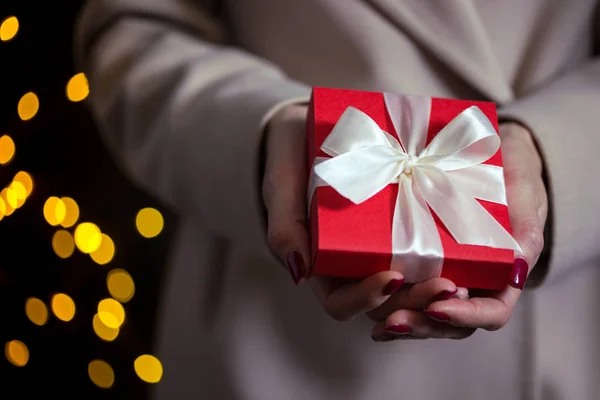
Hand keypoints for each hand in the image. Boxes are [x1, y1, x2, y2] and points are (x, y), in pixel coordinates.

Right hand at [262, 104, 466, 320]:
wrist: (317, 121)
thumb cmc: (292, 152)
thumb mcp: (281, 182)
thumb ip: (283, 224)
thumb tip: (298, 272)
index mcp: (322, 261)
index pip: (341, 302)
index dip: (366, 298)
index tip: (392, 277)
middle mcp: (355, 262)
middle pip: (386, 302)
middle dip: (415, 300)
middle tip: (447, 286)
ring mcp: (382, 245)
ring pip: (411, 285)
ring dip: (437, 290)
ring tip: (464, 279)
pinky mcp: (407, 222)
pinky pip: (428, 251)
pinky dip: (449, 259)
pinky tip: (471, 249)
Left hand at [370, 122, 547, 340]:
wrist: (476, 150)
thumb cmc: (508, 174)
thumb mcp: (524, 194)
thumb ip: (526, 229)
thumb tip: (516, 268)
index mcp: (499, 275)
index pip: (490, 313)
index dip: (465, 317)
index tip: (438, 307)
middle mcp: (466, 283)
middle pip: (447, 323)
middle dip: (421, 325)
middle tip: (396, 320)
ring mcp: (434, 275)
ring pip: (416, 313)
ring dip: (397, 317)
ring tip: (378, 321)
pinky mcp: (405, 261)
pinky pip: (393, 293)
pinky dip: (378, 302)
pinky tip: (364, 307)